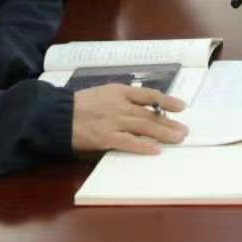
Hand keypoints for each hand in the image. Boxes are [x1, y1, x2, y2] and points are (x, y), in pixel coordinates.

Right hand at [71, 83, 187, 155]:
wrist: (57, 114)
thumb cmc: (79, 104)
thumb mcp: (103, 93)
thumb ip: (122, 98)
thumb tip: (142, 106)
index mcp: (119, 91)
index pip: (149, 94)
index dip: (166, 101)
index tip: (181, 107)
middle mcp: (120, 105)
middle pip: (149, 114)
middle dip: (169, 122)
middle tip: (184, 130)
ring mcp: (113, 121)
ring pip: (144, 127)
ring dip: (163, 133)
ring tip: (178, 139)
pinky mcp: (105, 138)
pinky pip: (128, 143)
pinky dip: (143, 146)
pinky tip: (155, 150)